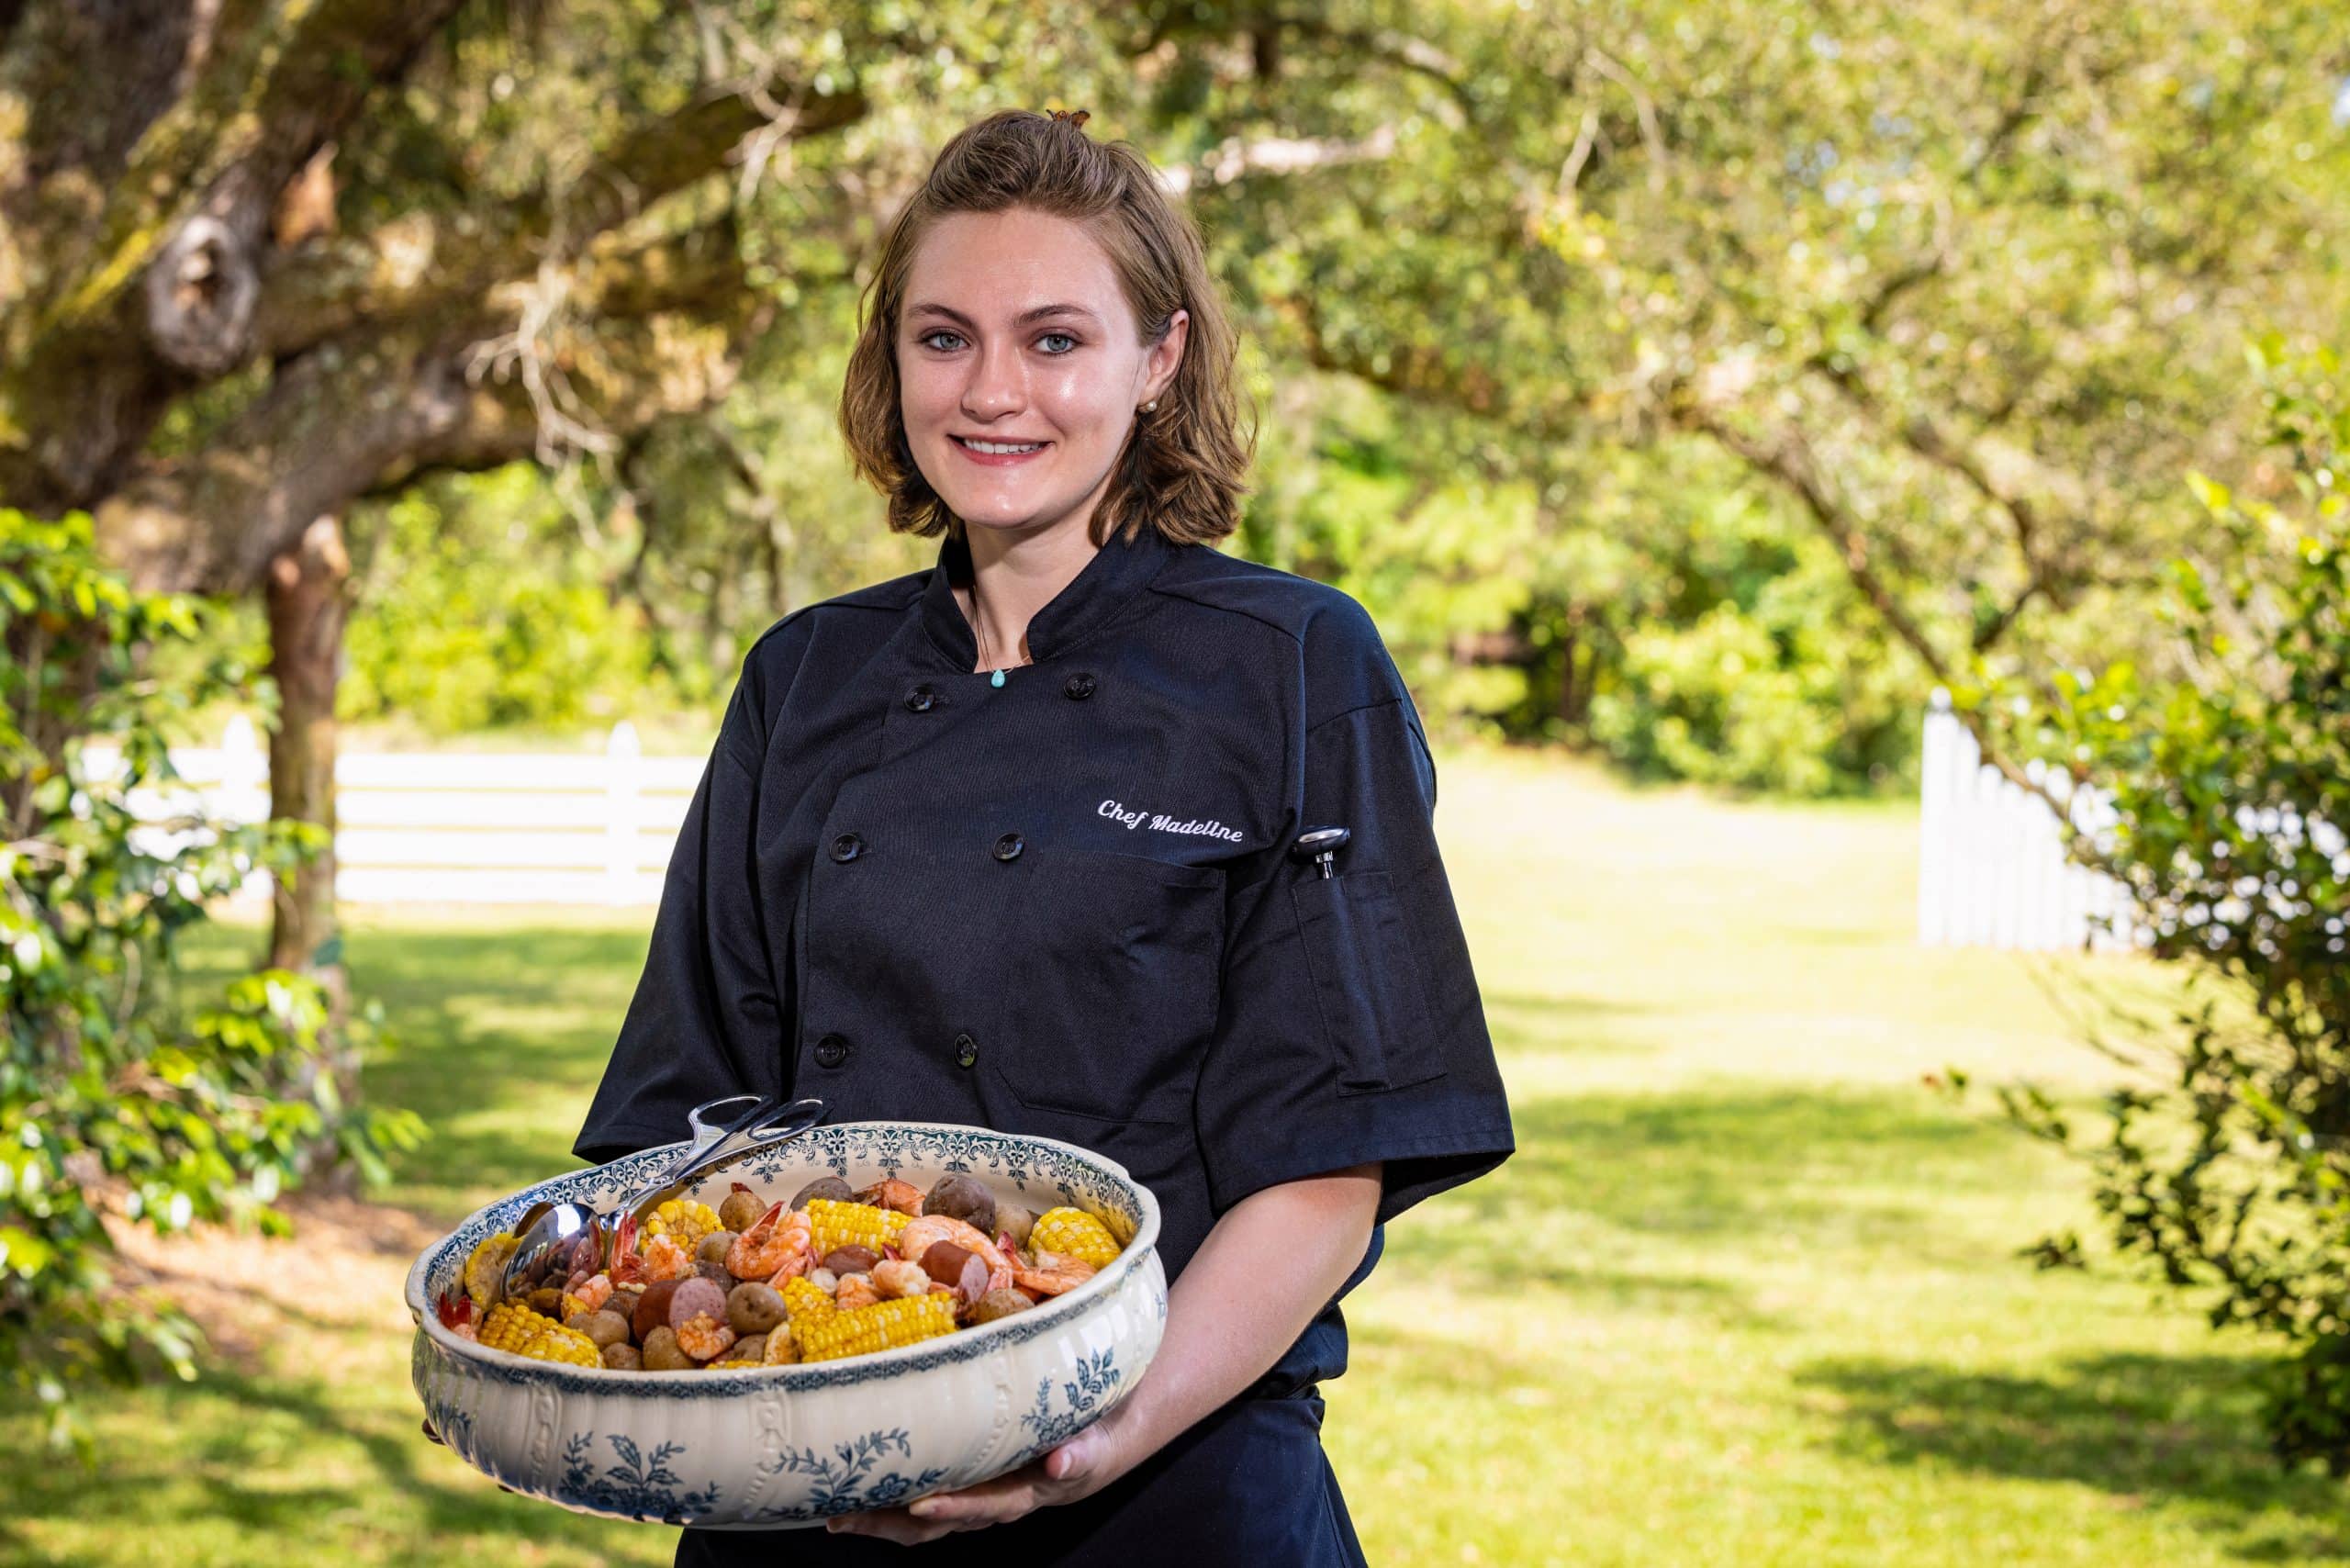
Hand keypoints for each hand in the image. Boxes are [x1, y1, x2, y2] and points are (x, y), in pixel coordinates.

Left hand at [823, 1409, 1133, 1545]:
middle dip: (889, 1523)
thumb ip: (1082, 1454)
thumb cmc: (1095, 1439)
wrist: (1096, 1437)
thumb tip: (1060, 1463)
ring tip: (836, 1512)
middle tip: (846, 1517)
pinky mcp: (962, 1476)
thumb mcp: (1097, 1446)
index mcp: (1022, 1494)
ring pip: (920, 1517)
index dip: (954, 1508)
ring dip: (878, 1517)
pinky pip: (921, 1489)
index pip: (982, 1506)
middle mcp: (990, 1501)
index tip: (921, 1505)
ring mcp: (972, 1492)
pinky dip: (888, 1493)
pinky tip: (857, 1482)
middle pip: (935, 1523)